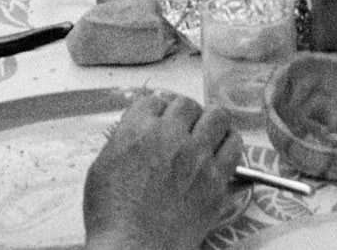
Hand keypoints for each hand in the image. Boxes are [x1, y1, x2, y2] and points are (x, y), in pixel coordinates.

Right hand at [83, 93, 238, 249]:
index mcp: (138, 129)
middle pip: (187, 105)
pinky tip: (222, 149)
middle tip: (183, 126)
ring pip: (217, 117)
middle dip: (184, 113)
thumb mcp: (102, 167)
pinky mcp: (216, 180)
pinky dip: (229, 143)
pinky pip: (234, 147)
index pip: (154, 101)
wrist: (133, 247)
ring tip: (208, 131)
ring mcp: (197, 157)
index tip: (160, 118)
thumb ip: (122, 142)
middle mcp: (171, 136)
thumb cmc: (111, 215)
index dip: (158, 110)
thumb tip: (135, 134)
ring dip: (211, 122)